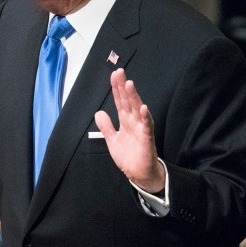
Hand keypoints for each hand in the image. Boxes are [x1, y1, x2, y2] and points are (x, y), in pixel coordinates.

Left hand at [95, 69, 164, 192]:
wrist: (139, 174)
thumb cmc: (129, 156)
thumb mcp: (112, 140)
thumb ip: (106, 126)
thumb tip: (98, 112)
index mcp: (125, 121)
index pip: (120, 101)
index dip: (117, 88)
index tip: (115, 74)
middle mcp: (134, 122)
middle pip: (128, 101)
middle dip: (124, 87)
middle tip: (120, 72)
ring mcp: (141, 129)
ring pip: (138, 110)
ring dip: (134, 97)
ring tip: (129, 84)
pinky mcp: (147, 139)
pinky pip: (147, 127)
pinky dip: (146, 117)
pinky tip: (144, 108)